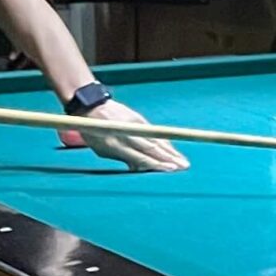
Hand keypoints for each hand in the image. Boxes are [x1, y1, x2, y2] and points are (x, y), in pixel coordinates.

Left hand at [69, 99, 187, 172]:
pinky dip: (165, 142)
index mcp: (114, 144)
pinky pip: (155, 133)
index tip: (170, 169)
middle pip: (152, 148)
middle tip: (184, 166)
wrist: (92, 106)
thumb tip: (139, 169)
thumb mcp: (101, 149)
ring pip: (157, 139)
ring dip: (172, 151)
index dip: (156, 163)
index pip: (139, 156)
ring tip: (184, 161)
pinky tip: (174, 150)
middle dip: (170, 158)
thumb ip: (121, 158)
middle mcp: (127, 133)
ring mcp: (135, 124)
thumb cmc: (94, 132)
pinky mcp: (140, 118)